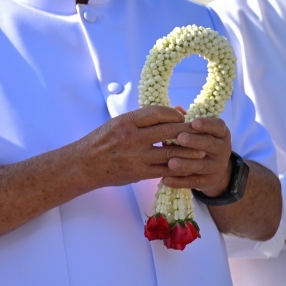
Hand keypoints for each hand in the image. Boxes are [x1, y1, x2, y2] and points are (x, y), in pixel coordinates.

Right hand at [68, 107, 201, 191]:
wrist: (84, 165)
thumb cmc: (101, 141)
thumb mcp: (116, 123)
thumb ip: (140, 120)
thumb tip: (168, 114)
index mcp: (126, 122)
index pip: (158, 112)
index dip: (174, 114)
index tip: (181, 117)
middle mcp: (132, 138)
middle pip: (170, 131)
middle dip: (188, 131)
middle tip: (199, 132)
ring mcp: (137, 157)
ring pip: (172, 153)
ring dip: (190, 152)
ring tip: (201, 150)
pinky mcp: (139, 173)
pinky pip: (166, 170)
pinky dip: (179, 168)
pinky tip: (187, 166)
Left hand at [160, 117, 232, 196]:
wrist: (212, 169)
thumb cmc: (199, 141)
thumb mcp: (197, 130)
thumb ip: (187, 120)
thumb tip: (176, 108)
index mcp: (220, 133)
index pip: (218, 126)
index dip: (207, 124)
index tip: (194, 122)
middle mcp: (222, 149)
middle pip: (211, 145)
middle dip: (195, 141)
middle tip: (180, 138)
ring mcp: (216, 167)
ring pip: (202, 165)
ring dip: (186, 164)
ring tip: (171, 162)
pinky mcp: (208, 182)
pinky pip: (193, 182)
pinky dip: (179, 182)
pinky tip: (165, 180)